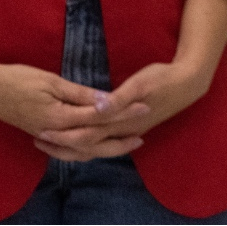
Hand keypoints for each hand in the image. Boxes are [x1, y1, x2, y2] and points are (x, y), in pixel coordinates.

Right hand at [0, 60, 149, 159]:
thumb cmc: (17, 79)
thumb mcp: (52, 81)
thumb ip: (81, 94)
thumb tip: (108, 101)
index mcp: (59, 118)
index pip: (99, 118)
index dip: (123, 113)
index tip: (144, 107)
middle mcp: (54, 132)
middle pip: (93, 142)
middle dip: (118, 140)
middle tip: (141, 136)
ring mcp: (46, 135)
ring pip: (80, 150)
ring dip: (103, 149)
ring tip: (123, 144)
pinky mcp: (40, 133)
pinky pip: (67, 149)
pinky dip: (83, 150)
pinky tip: (92, 146)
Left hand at [33, 59, 208, 161]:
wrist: (188, 83)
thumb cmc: (163, 79)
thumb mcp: (140, 82)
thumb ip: (118, 98)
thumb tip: (97, 108)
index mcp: (120, 122)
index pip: (85, 136)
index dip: (63, 136)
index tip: (41, 131)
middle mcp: (121, 132)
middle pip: (86, 147)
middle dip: (61, 146)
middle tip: (38, 140)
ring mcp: (127, 131)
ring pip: (94, 148)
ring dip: (72, 146)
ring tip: (52, 142)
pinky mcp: (131, 127)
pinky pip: (103, 142)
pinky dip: (87, 143)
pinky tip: (81, 137)